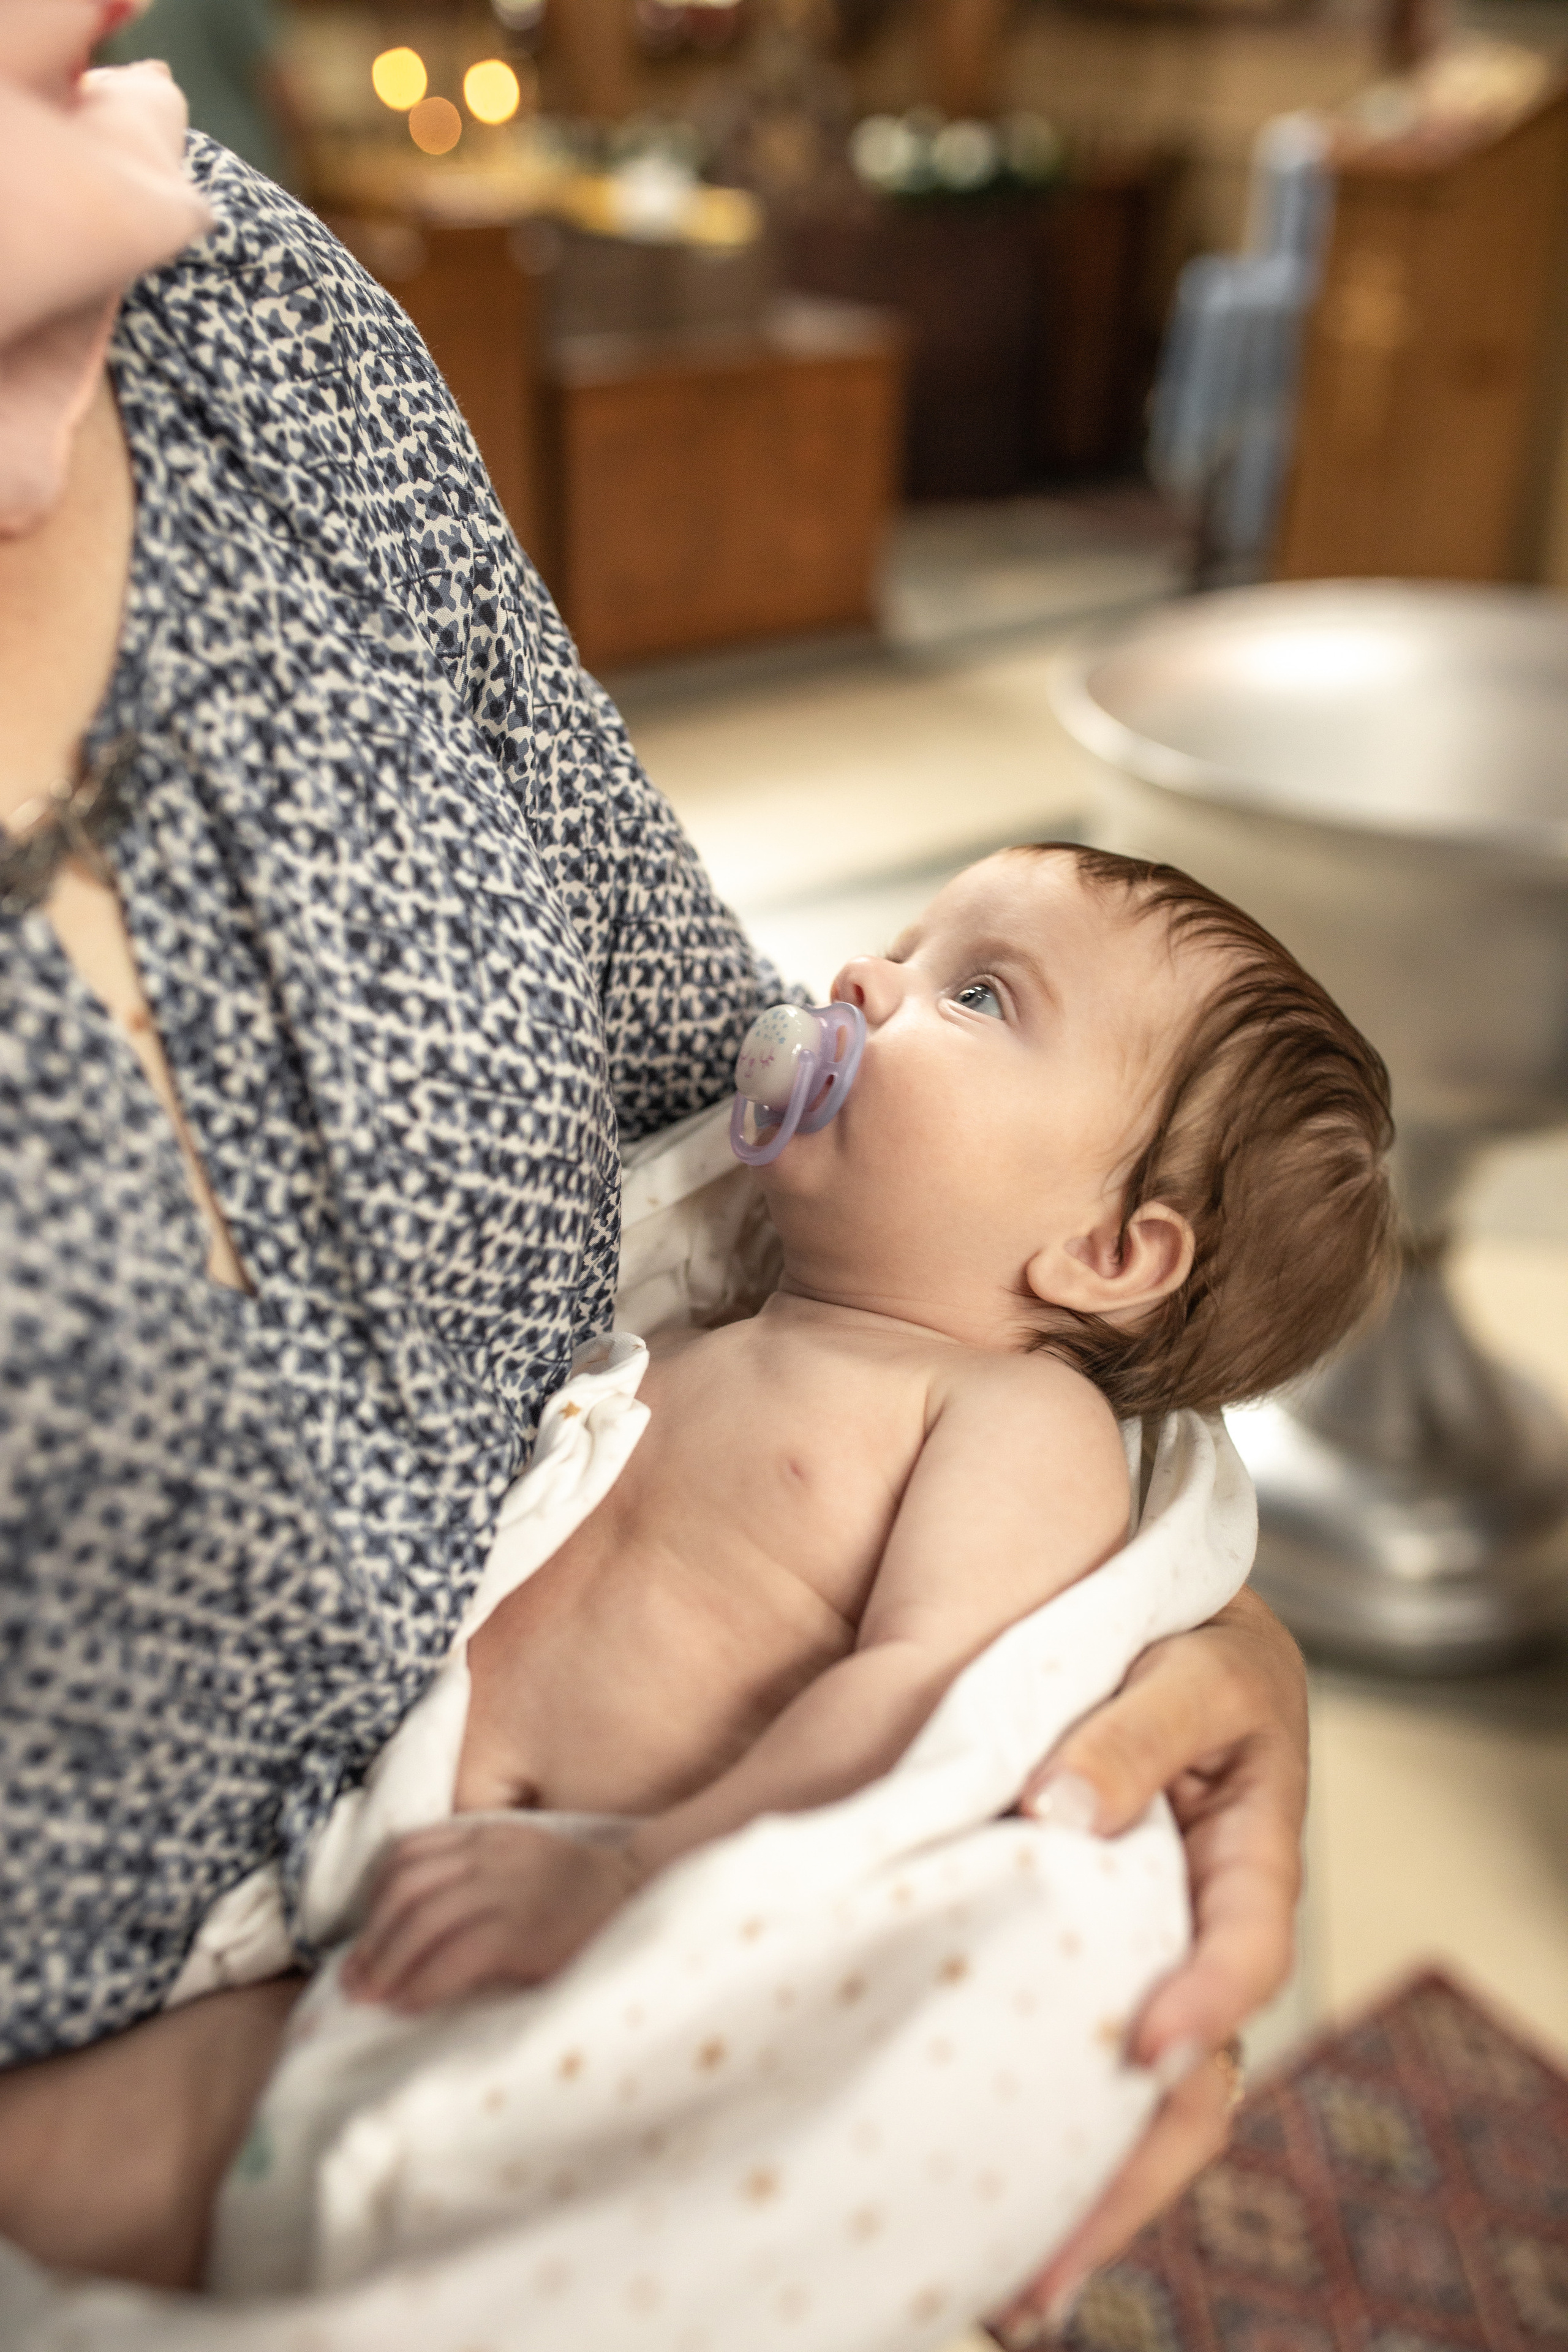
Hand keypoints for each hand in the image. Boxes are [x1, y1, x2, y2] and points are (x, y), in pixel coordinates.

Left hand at [342, 1819, 641, 2012]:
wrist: (650, 1899)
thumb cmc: (584, 1900)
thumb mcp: (526, 1866)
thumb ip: (480, 1877)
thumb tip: (415, 1927)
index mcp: (490, 1836)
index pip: (408, 1852)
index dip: (374, 1897)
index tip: (365, 1938)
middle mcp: (494, 1856)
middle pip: (405, 1888)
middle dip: (371, 1939)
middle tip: (354, 1981)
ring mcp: (510, 1891)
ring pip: (422, 1920)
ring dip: (388, 1965)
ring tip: (374, 1998)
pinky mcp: (525, 1931)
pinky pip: (455, 1955)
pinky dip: (423, 1982)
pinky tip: (412, 2004)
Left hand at [990, 1587, 1307, 2342]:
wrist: (1163, 1630)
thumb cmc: (1183, 1642)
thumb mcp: (1182, 1667)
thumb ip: (1129, 1732)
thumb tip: (1060, 1812)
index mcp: (1251, 1857)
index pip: (1244, 1948)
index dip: (1201, 2004)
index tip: (1140, 2052)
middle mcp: (1207, 1930)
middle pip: (1196, 2078)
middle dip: (1132, 2175)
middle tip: (1046, 2267)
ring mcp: (1155, 1962)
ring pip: (1147, 2106)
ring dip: (1089, 2194)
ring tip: (1013, 2290)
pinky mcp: (1096, 1974)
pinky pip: (1090, 2072)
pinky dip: (1053, 2140)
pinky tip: (989, 2207)